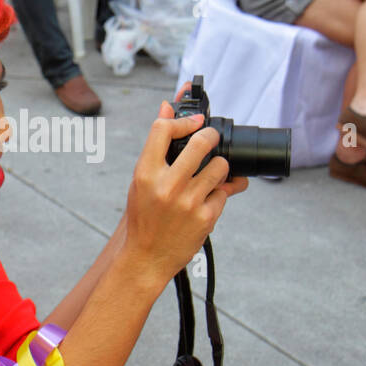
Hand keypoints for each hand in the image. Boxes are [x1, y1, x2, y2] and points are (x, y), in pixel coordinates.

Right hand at [123, 99, 247, 287]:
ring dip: (220, 168)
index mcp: (145, 173)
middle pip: (201, 142)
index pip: (163, 129)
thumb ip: (156, 146)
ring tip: (210, 176)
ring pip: (220, 166)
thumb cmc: (143, 217)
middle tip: (212, 139)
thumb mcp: (142, 180)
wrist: (146, 258)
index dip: (184, 120)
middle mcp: (166, 185)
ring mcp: (188, 202)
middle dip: (211, 136)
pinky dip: (219, 194)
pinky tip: (207, 201)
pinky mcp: (205, 218)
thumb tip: (166, 107)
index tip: (196, 121)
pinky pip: (224, 193)